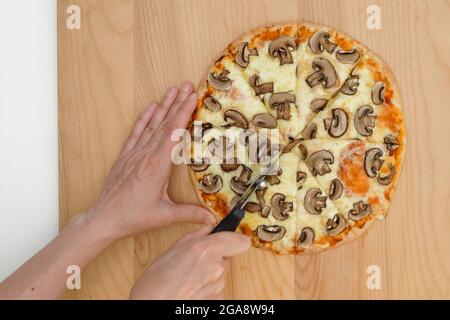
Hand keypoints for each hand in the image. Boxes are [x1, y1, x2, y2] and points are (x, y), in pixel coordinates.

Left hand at [86, 82, 215, 239]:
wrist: (104, 218)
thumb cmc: (133, 216)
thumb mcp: (165, 216)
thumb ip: (190, 213)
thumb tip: (212, 218)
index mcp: (157, 165)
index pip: (174, 132)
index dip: (184, 113)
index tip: (193, 97)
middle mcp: (146, 154)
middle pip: (165, 123)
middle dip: (178, 102)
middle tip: (188, 86)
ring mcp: (134, 153)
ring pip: (151, 124)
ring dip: (163, 105)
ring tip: (173, 89)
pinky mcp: (125, 156)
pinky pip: (136, 132)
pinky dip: (144, 118)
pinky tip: (151, 107)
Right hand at [129, 226, 250, 299]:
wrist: (153, 305)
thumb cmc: (156, 282)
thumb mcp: (173, 249)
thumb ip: (196, 236)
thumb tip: (208, 229)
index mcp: (207, 250)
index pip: (241, 241)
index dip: (235, 240)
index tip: (229, 239)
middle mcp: (217, 267)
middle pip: (225, 258)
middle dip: (213, 258)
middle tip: (194, 261)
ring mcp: (218, 285)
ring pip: (219, 273)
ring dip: (208, 273)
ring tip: (187, 276)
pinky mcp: (216, 299)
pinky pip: (215, 287)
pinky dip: (206, 287)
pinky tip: (190, 287)